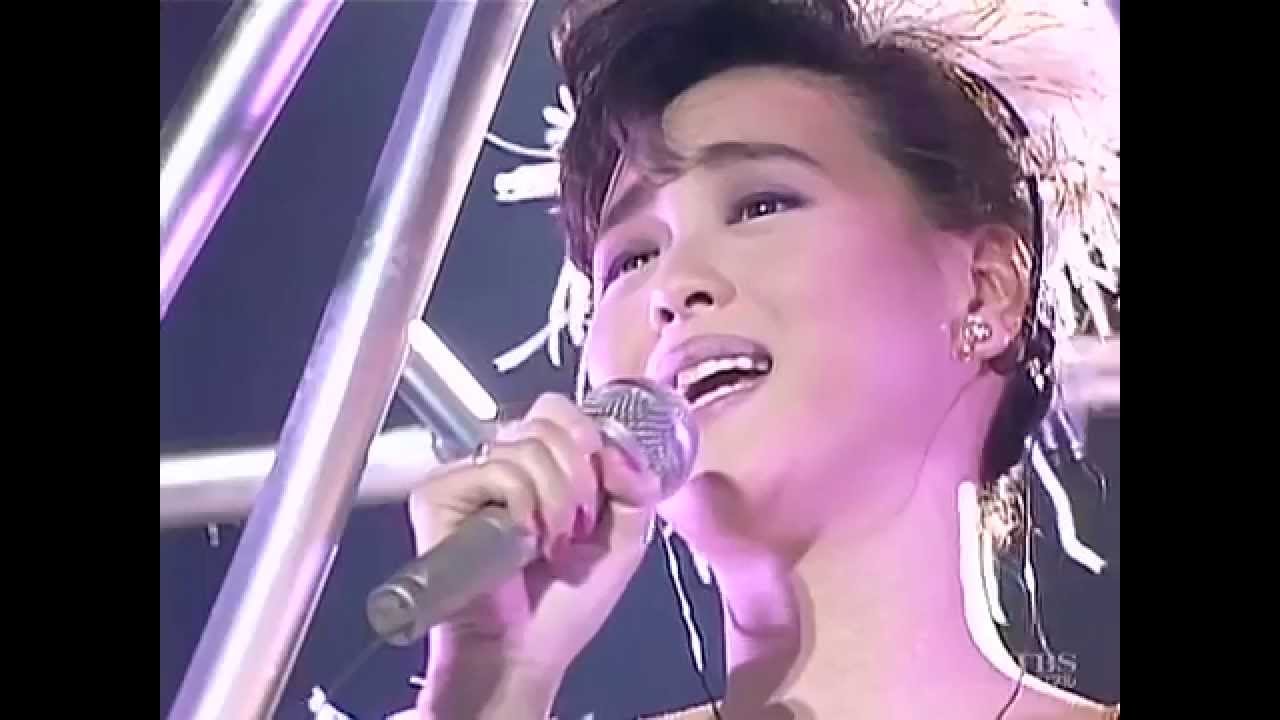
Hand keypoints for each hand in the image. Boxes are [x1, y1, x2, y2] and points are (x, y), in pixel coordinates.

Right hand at [408, 392, 660, 715]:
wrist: (524, 654)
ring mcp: (467, 476)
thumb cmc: (562, 607)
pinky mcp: (439, 494)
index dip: (588, 441)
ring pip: (528, 446)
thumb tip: (620, 450)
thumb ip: (635, 486)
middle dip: (579, 479)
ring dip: (555, 502)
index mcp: (538, 465)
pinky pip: (499, 471)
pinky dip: (524, 509)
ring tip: (549, 544)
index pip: (557, 410)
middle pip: (548, 421)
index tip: (599, 490)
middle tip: (573, 527)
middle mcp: (499, 463)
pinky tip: (522, 543)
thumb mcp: (624, 538)